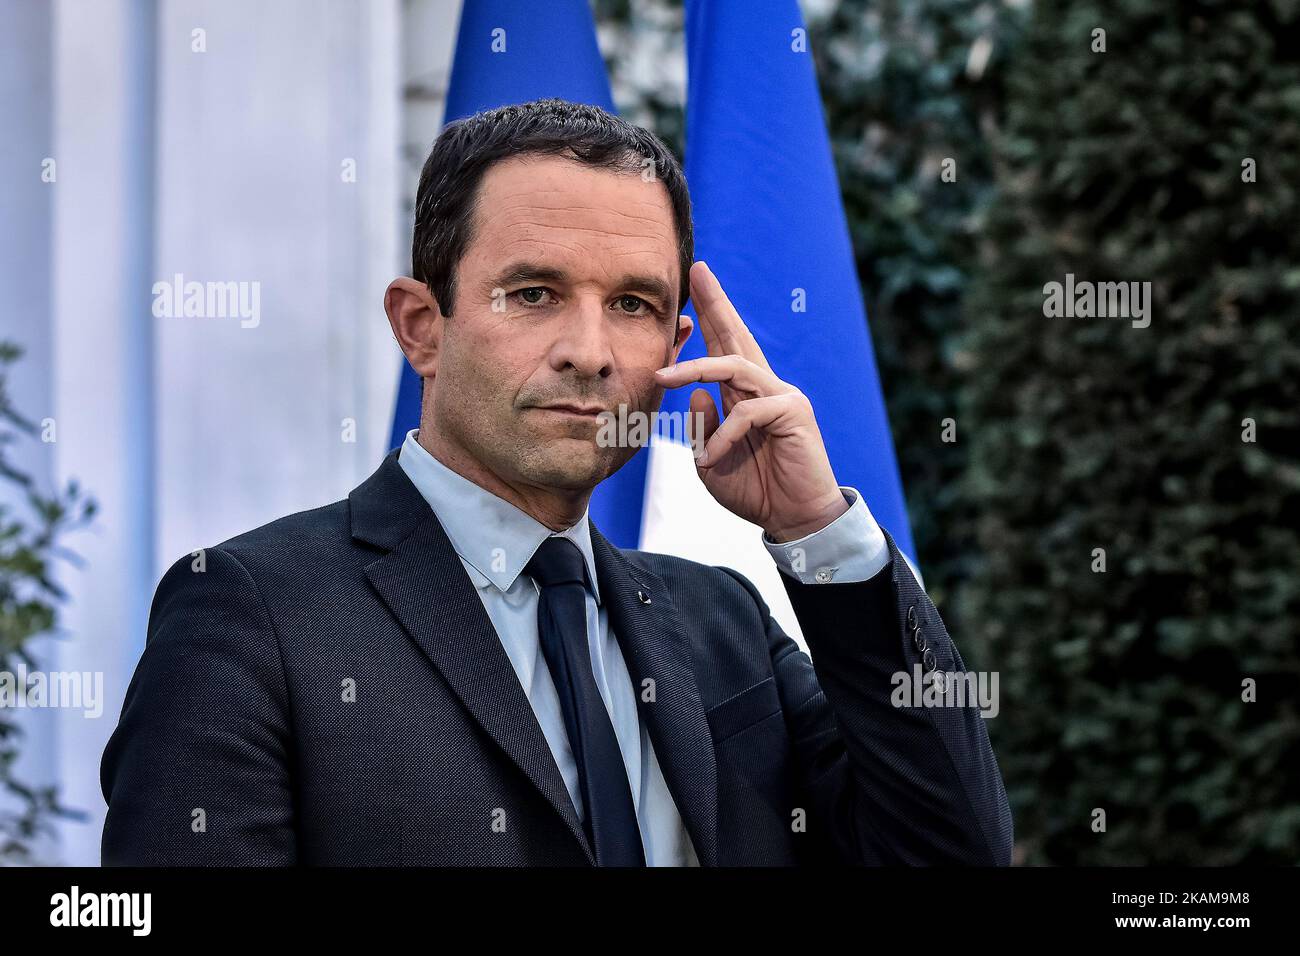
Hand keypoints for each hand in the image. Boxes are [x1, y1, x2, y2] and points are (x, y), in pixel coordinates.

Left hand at [655, 262, 848, 542]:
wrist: (794, 519)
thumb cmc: (754, 490)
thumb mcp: (711, 459)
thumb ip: (703, 427)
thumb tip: (697, 393)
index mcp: (744, 395)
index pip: (724, 347)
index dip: (709, 315)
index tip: (692, 284)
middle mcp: (764, 387)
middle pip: (737, 335)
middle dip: (715, 303)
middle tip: (697, 271)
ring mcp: (781, 396)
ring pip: (735, 367)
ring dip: (695, 370)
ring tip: (663, 377)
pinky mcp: (793, 412)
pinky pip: (748, 412)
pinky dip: (724, 435)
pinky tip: (711, 458)